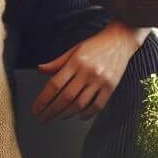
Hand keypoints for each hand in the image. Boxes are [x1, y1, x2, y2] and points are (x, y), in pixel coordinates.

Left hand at [33, 22, 149, 122]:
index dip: (43, 100)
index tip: (36, 109)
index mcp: (76, 62)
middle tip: (43, 118)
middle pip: (65, 97)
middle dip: (51, 111)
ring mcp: (100, 80)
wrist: (121, 40)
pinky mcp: (111, 86)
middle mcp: (88, 72)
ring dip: (66, 114)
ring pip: (80, 104)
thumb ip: (57, 62)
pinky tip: (79, 115)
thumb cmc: (96, 45)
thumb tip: (40, 70)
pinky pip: (97, 105)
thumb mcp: (74, 50)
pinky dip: (87, 114)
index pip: (55, 85)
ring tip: (58, 117)